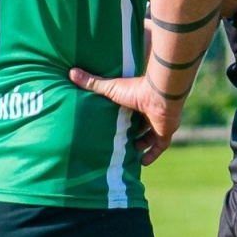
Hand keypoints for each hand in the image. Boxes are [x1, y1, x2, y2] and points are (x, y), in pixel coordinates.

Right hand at [68, 69, 182, 165]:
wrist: (159, 96)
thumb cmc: (135, 90)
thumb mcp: (110, 88)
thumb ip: (92, 83)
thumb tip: (70, 72)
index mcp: (137, 99)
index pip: (130, 109)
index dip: (123, 116)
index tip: (112, 122)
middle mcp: (149, 111)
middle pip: (141, 123)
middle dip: (132, 131)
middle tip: (118, 140)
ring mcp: (158, 122)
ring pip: (151, 135)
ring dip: (141, 144)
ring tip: (128, 152)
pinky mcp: (165, 132)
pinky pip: (160, 146)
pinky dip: (152, 155)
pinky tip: (143, 163)